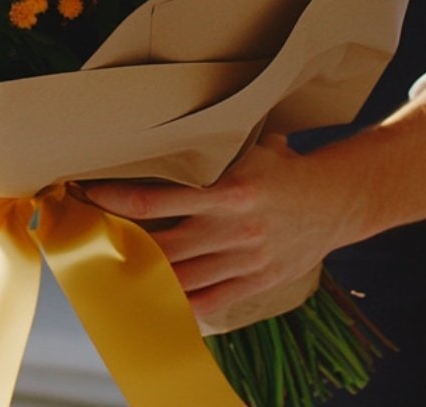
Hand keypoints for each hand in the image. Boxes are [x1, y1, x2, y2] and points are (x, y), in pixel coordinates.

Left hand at [84, 82, 425, 327]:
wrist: (338, 201)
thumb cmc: (284, 168)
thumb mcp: (249, 147)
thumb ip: (210, 145)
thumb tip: (161, 117)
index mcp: (230, 191)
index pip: (158, 201)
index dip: (117, 202)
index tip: (88, 196)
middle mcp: (234, 231)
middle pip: (161, 248)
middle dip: (121, 245)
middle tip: (87, 239)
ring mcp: (245, 261)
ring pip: (181, 280)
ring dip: (143, 278)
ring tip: (108, 272)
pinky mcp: (256, 282)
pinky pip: (210, 303)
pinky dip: (180, 307)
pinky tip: (152, 303)